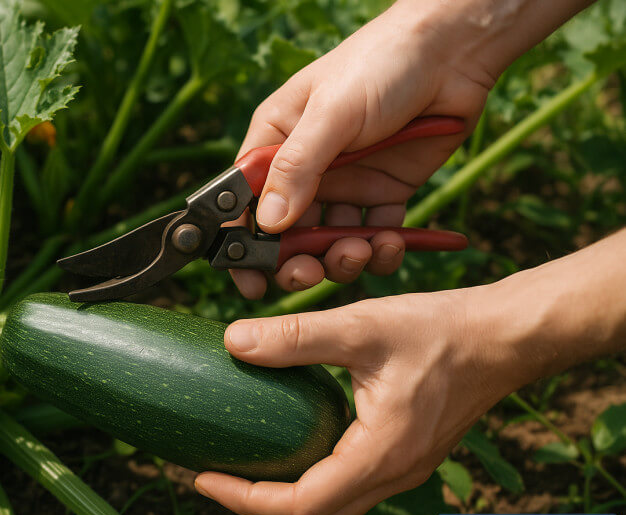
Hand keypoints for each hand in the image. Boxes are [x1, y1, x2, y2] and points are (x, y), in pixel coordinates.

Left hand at [194, 286, 530, 514]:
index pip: (301, 506)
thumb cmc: (444, 331)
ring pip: (335, 507)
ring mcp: (404, 469)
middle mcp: (394, 474)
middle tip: (218, 475)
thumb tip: (234, 341)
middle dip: (259, 506)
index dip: (245, 500)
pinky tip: (293, 444)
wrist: (506, 336)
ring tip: (247, 466)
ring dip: (287, 496)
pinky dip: (313, 479)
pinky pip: (352, 486)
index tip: (204, 478)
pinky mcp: (407, 454)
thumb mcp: (362, 327)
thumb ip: (296, 337)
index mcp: (381, 455)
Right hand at [231, 0, 592, 297]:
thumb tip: (267, 224)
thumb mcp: (332, 112)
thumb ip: (298, 167)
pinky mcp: (385, 194)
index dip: (242, 244)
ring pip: (330, 242)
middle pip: (286, 234)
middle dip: (295, 261)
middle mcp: (306, 169)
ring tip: (360, 250)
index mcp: (276, 143)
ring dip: (341, 258)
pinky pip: (375, 237)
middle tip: (309, 273)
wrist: (453, 53)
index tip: (250, 281)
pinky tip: (392, 243)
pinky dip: (381, 251)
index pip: (245, 202)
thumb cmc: (381, 64)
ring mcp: (346, 185)